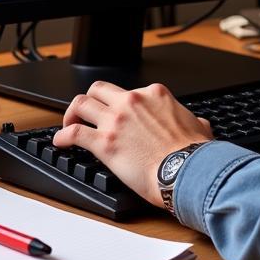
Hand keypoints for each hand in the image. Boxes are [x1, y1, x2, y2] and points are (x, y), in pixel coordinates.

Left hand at [52, 81, 213, 207]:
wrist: (187, 170)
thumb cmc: (193, 153)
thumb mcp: (199, 126)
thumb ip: (193, 120)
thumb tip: (198, 125)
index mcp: (154, 94)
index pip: (129, 90)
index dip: (120, 103)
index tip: (118, 115)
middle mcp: (132, 101)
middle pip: (98, 90)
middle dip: (90, 100)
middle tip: (86, 114)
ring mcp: (116, 120)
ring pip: (80, 104)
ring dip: (71, 115)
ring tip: (68, 125)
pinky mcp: (104, 142)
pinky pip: (73, 133)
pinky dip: (62, 137)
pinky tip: (60, 143)